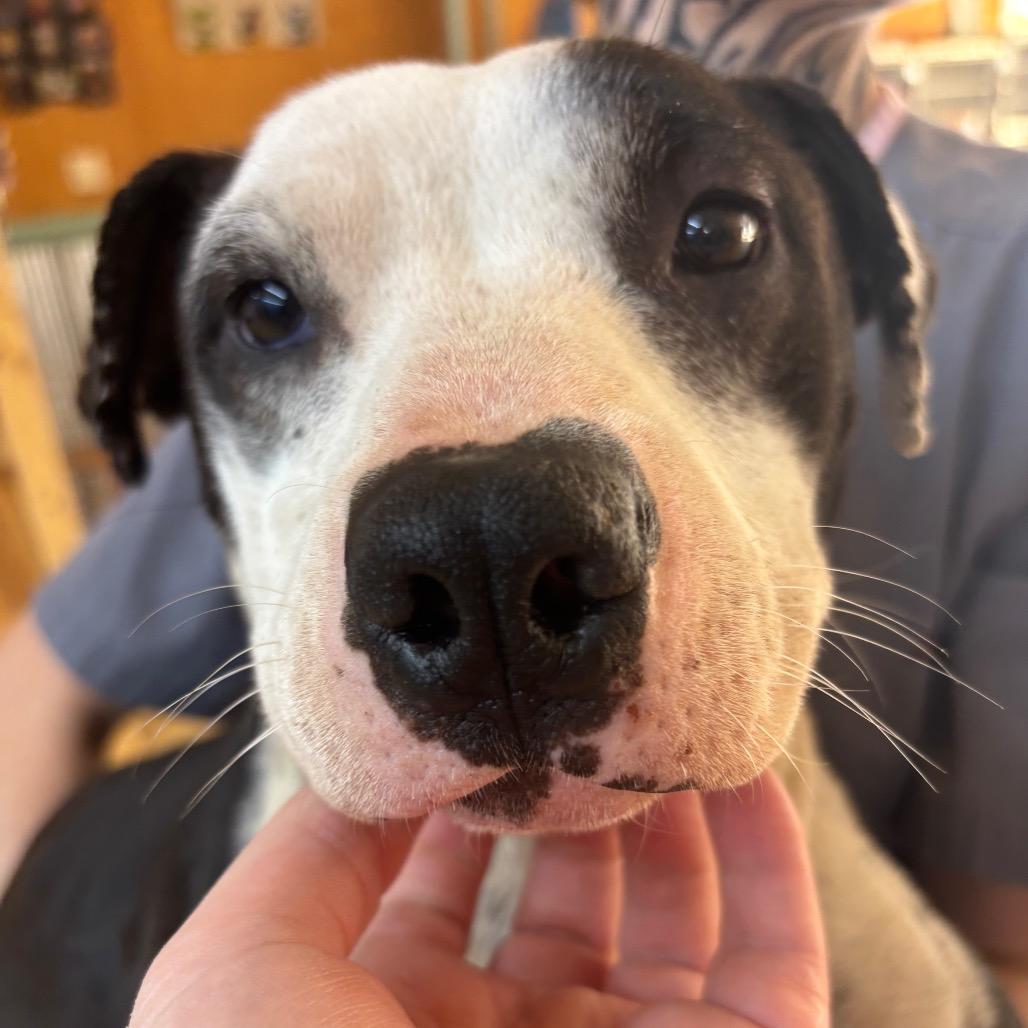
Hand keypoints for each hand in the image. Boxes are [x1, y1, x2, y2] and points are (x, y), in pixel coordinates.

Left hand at [130, 771, 826, 1026]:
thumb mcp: (240, 968)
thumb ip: (306, 853)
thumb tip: (375, 758)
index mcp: (398, 1025)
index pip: (441, 881)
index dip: (464, 791)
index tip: (488, 703)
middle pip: (562, 888)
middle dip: (572, 788)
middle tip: (583, 696)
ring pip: (672, 913)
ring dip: (671, 810)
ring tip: (659, 713)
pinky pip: (778, 956)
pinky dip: (769, 858)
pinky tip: (742, 770)